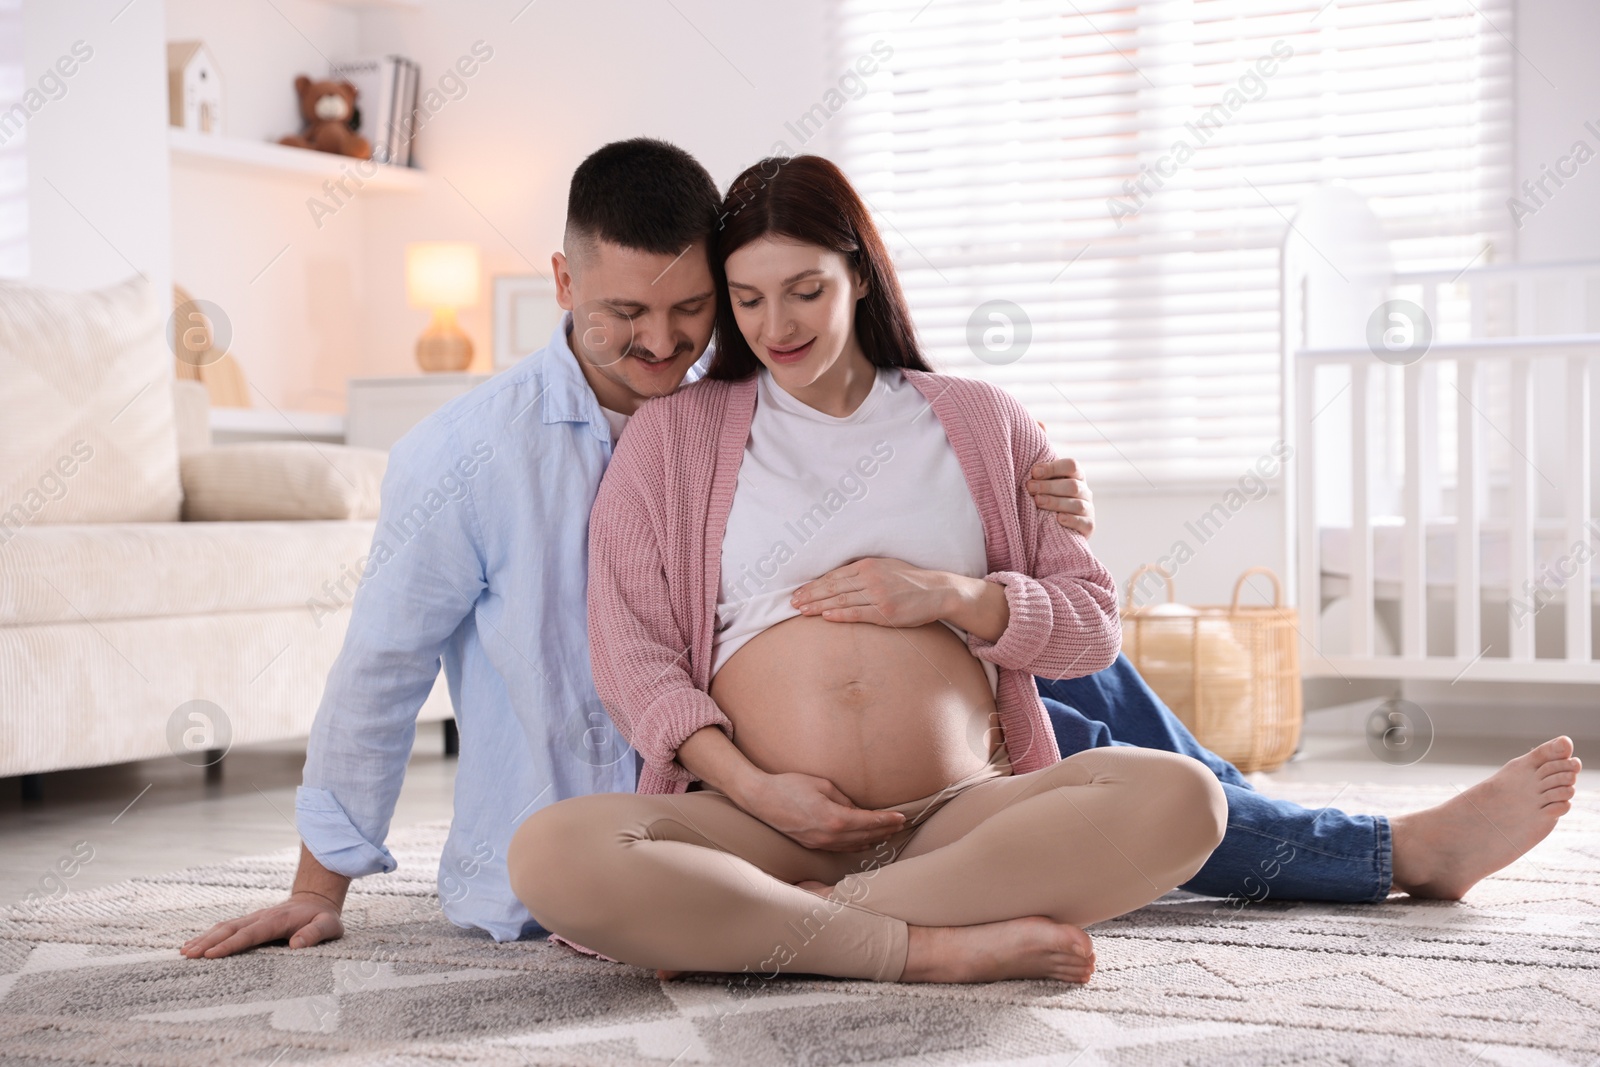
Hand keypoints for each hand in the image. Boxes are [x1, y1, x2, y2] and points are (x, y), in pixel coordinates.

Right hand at [180, 890, 343, 958]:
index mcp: (278, 920)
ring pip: (224, 926)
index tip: (211, 954)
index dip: (230, 944)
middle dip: (208, 942)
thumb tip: (297, 945)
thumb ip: (315, 934)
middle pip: (230, 929)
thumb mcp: (328, 925)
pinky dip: (209, 935)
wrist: (316, 900)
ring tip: (184, 952)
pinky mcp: (249, 922)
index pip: (250, 934)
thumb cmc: (322, 918)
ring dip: (204, 938)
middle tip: (188, 955)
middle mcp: (261, 917)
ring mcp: (253, 918)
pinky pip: (226, 927)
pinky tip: (194, 945)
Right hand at [738, 771, 904, 851]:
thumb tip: (856, 810)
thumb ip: (844, 799)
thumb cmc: (790, 786)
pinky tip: (865, 842)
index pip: (869, 822)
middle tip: (901, 825)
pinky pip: (841, 848)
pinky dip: (857, 846)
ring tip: (888, 834)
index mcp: (834, 818)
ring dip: (873, 840)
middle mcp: (829, 836)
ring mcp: (820, 843)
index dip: (887, 820)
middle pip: (865, 837)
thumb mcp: (822, 784)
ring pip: (854, 846)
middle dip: (885, 831)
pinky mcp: (813, 844)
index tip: (901, 818)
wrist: (761, 799)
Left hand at [791, 557, 952, 627]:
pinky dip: (839, 615)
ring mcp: (878, 595)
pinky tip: (825, 617)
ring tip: (802, 611)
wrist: (937, 591)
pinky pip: (857, 613)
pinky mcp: (885, 612)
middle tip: (793, 603)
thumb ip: (862, 571)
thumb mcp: (885, 567)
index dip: (813, 585)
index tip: (798, 592)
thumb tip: (837, 578)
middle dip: (810, 595)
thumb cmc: (909, 580)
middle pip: (833, 587)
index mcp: (868, 565)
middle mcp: (870, 578)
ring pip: (841, 600)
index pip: (834, 576)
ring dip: (819, 606)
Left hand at [1028, 457, 1093, 536]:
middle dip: (1049, 486)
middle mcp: (1085, 491)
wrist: (1060, 529)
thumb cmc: (1049, 500)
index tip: (1034, 472)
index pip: (1071, 466)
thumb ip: (1041, 477)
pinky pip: (1084, 523)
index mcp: (1076, 476)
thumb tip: (1029, 472)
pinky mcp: (1089, 525)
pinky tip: (1059, 519)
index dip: (1053, 468)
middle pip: (1073, 485)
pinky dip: (1072, 520)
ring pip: (1077, 504)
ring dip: (1056, 502)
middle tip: (1030, 488)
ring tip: (1038, 501)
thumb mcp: (1047, 486)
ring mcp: (1089, 509)